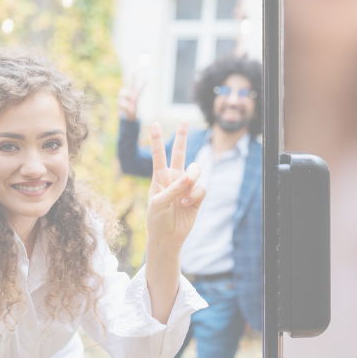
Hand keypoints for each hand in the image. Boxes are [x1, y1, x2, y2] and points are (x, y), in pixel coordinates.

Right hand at [117, 76, 145, 120]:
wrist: (125, 112)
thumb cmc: (131, 111)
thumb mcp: (132, 111)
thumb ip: (129, 107)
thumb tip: (125, 104)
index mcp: (135, 96)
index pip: (140, 89)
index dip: (143, 85)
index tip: (147, 79)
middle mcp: (130, 94)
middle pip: (132, 84)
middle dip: (133, 78)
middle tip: (135, 72)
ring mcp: (124, 95)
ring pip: (123, 93)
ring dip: (124, 98)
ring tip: (127, 104)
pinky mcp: (119, 99)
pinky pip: (119, 100)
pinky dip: (121, 104)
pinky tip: (123, 107)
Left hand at [143, 121, 205, 270]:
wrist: (168, 237)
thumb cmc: (156, 219)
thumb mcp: (158, 203)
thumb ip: (173, 188)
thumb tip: (188, 178)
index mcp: (160, 177)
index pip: (159, 155)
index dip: (158, 139)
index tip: (155, 124)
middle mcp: (174, 178)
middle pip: (180, 153)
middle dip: (182, 136)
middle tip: (183, 120)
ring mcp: (186, 187)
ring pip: (195, 169)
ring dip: (192, 176)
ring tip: (186, 188)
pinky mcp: (197, 197)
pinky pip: (201, 188)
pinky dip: (194, 195)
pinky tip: (186, 204)